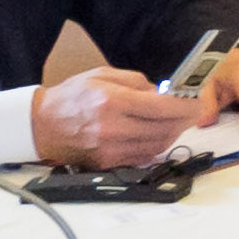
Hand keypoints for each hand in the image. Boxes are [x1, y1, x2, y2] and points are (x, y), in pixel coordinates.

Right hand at [33, 67, 202, 168]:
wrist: (41, 124)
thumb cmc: (72, 96)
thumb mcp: (103, 75)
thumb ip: (137, 82)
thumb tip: (164, 92)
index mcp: (112, 101)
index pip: (162, 107)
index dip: (186, 105)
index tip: (197, 100)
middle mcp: (112, 128)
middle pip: (165, 128)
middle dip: (185, 119)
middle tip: (193, 110)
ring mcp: (110, 149)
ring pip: (158, 145)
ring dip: (174, 132)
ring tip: (177, 121)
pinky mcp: (108, 163)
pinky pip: (144, 157)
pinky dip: (157, 145)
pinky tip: (159, 134)